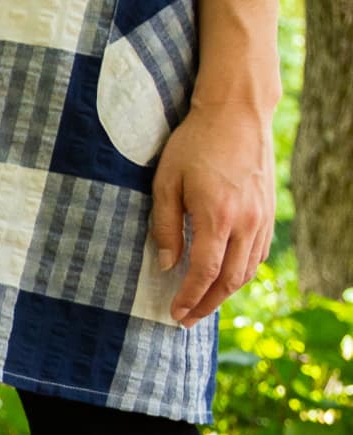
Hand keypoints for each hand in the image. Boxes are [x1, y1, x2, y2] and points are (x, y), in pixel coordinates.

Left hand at [149, 100, 274, 327]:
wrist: (236, 114)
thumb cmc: (193, 144)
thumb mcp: (165, 183)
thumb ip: (164, 227)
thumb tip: (165, 265)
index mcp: (217, 217)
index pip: (204, 272)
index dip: (189, 298)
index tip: (174, 314)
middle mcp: (245, 222)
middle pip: (229, 279)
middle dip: (207, 304)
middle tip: (186, 320)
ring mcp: (261, 217)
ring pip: (247, 269)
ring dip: (225, 292)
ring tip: (202, 304)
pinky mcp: (268, 210)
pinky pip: (257, 253)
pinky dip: (241, 272)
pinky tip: (224, 276)